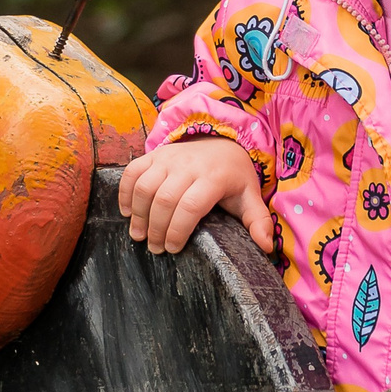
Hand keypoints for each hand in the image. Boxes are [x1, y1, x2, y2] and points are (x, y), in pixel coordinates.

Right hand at [116, 137, 272, 255]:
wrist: (222, 142)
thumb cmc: (233, 177)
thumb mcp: (250, 197)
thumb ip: (258, 221)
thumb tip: (266, 247)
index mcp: (214, 178)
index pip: (191, 206)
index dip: (178, 230)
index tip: (173, 249)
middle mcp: (189, 165)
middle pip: (164, 199)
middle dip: (156, 228)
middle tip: (154, 248)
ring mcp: (169, 158)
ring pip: (145, 187)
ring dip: (138, 214)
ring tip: (139, 235)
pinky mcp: (154, 155)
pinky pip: (132, 172)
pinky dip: (124, 192)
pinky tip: (126, 212)